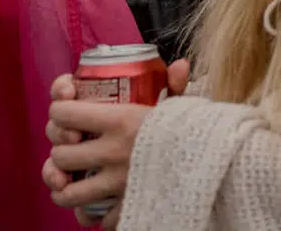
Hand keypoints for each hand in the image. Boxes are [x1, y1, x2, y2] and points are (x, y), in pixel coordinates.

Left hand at [42, 60, 189, 226]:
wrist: (221, 165)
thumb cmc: (201, 131)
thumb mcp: (188, 104)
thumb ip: (176, 85)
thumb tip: (178, 64)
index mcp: (123, 121)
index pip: (64, 114)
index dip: (59, 109)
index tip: (66, 109)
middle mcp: (114, 153)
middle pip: (60, 154)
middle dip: (60, 149)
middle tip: (71, 145)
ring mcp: (117, 185)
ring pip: (66, 192)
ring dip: (63, 186)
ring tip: (69, 180)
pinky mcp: (127, 209)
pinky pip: (95, 219)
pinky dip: (92, 213)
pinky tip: (96, 203)